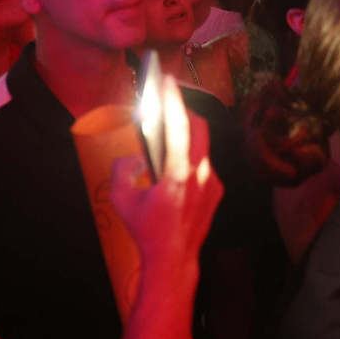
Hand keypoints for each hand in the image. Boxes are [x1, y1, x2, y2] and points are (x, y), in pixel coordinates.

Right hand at [110, 75, 222, 272]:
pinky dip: (192, 157)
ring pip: (203, 146)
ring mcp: (214, 182)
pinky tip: (177, 161)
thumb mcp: (122, 199)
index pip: (179, 124)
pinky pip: (206, 164)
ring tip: (171, 128)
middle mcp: (202, 174)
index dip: (172, 98)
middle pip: (198, 127)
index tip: (166, 79)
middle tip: (169, 100)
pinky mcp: (218, 191)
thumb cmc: (146, 230)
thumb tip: (133, 156)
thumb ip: (122, 169)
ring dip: (188, 134)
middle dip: (183, 110)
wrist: (173, 259)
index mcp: (179, 173)